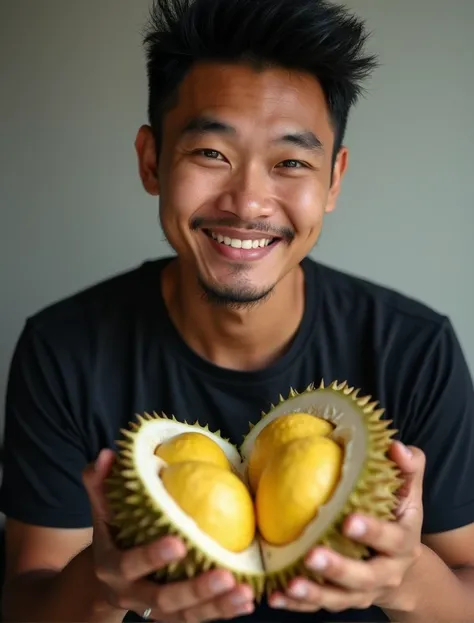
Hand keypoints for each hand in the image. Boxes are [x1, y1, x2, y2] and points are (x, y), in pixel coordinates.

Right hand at [83, 449, 254, 621]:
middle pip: (163, 600)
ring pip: (186, 616)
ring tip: (245, 593)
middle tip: (225, 575)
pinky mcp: (173, 617)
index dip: (152, 557)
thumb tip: (108, 454)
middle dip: (195, 590)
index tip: (180, 543)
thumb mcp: (101, 509)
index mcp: (112, 567)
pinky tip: (247, 601)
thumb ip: (100, 482)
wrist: (105, 580)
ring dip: (217, 606)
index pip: (129, 564)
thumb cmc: (112, 532)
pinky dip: (223, 612)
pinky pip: (198, 619)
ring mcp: (154, 610)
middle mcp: (132, 594)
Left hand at [268, 441, 424, 613]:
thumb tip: (395, 446)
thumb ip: (408, 467)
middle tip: (312, 555)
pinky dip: (297, 605)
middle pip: (364, 576)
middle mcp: (386, 572)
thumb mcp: (409, 493)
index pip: (391, 539)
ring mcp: (363, 592)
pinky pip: (319, 606)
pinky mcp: (343, 600)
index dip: (372, 531)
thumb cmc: (398, 517)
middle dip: (338, 568)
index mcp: (403, 543)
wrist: (405, 568)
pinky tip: (276, 596)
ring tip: (290, 584)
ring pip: (340, 598)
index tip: (348, 520)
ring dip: (315, 592)